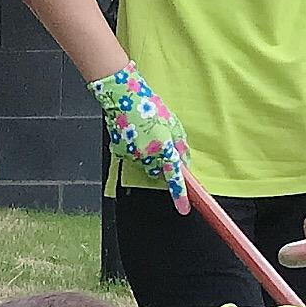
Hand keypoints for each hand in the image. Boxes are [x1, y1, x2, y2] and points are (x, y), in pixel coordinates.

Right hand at [90, 66, 188, 209]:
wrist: (123, 98)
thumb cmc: (149, 107)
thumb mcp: (173, 124)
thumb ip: (181, 146)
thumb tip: (186, 163)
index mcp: (163, 146)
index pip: (174, 176)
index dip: (179, 193)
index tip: (183, 208)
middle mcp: (147, 154)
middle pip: (158, 171)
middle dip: (161, 164)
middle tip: (160, 144)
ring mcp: (131, 155)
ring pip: (145, 165)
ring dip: (148, 155)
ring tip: (146, 134)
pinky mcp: (120, 152)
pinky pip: (132, 158)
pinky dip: (136, 151)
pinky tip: (135, 135)